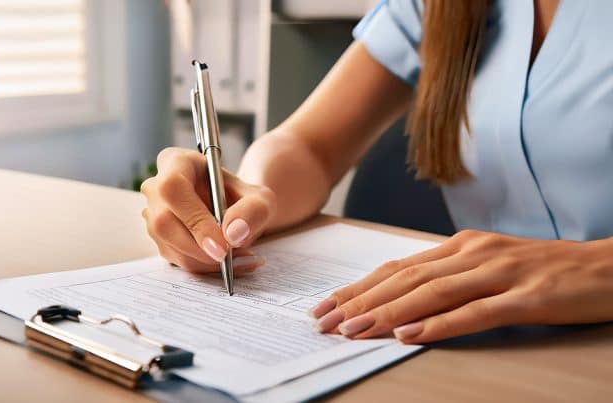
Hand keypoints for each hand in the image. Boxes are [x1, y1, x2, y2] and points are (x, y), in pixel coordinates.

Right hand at [141, 147, 276, 273]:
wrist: (236, 210)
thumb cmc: (244, 198)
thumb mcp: (260, 199)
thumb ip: (252, 211)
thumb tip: (233, 234)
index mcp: (176, 162)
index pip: (174, 188)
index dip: (195, 218)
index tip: (222, 244)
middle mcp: (156, 187)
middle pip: (164, 222)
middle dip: (199, 247)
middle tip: (230, 258)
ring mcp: (152, 214)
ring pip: (169, 245)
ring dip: (205, 260)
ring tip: (239, 259)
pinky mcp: (158, 239)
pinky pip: (176, 259)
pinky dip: (204, 267)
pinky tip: (229, 262)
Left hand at [310, 230, 612, 342]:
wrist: (607, 268)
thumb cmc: (543, 270)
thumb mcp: (488, 267)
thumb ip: (449, 279)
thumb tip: (403, 302)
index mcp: (460, 248)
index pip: (397, 269)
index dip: (358, 288)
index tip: (325, 306)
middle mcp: (472, 254)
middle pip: (405, 279)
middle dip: (359, 302)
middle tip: (325, 322)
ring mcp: (499, 273)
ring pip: (432, 293)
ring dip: (387, 313)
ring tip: (353, 329)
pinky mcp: (526, 296)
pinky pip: (476, 312)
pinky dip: (440, 324)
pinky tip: (410, 335)